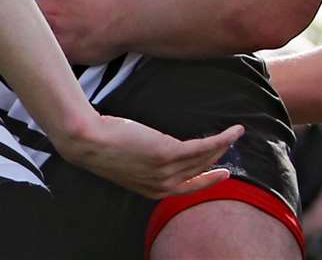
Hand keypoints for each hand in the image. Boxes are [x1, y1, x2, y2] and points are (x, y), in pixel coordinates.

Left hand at [18, 0, 137, 64]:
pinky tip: (27, 58)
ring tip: (4, 31)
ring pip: (30, 31)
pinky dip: (38, 54)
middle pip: (23, 5)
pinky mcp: (67, 50)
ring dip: (20, 29)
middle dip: (10, 4)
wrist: (132, 21)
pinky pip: (47, 54)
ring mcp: (58, 31)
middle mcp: (55, 9)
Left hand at [57, 113, 242, 198]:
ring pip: (203, 158)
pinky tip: (231, 132)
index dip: (205, 181)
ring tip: (235, 135)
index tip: (221, 173)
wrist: (86, 140)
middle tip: (229, 148)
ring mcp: (167, 170)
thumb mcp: (124, 160)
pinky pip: (203, 146)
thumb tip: (150, 147)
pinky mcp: (169, 153)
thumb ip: (142, 161)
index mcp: (152, 189)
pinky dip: (221, 139)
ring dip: (223, 146)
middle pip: (198, 171)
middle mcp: (162, 185)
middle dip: (217, 159)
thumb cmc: (99, 144)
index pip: (186, 187)